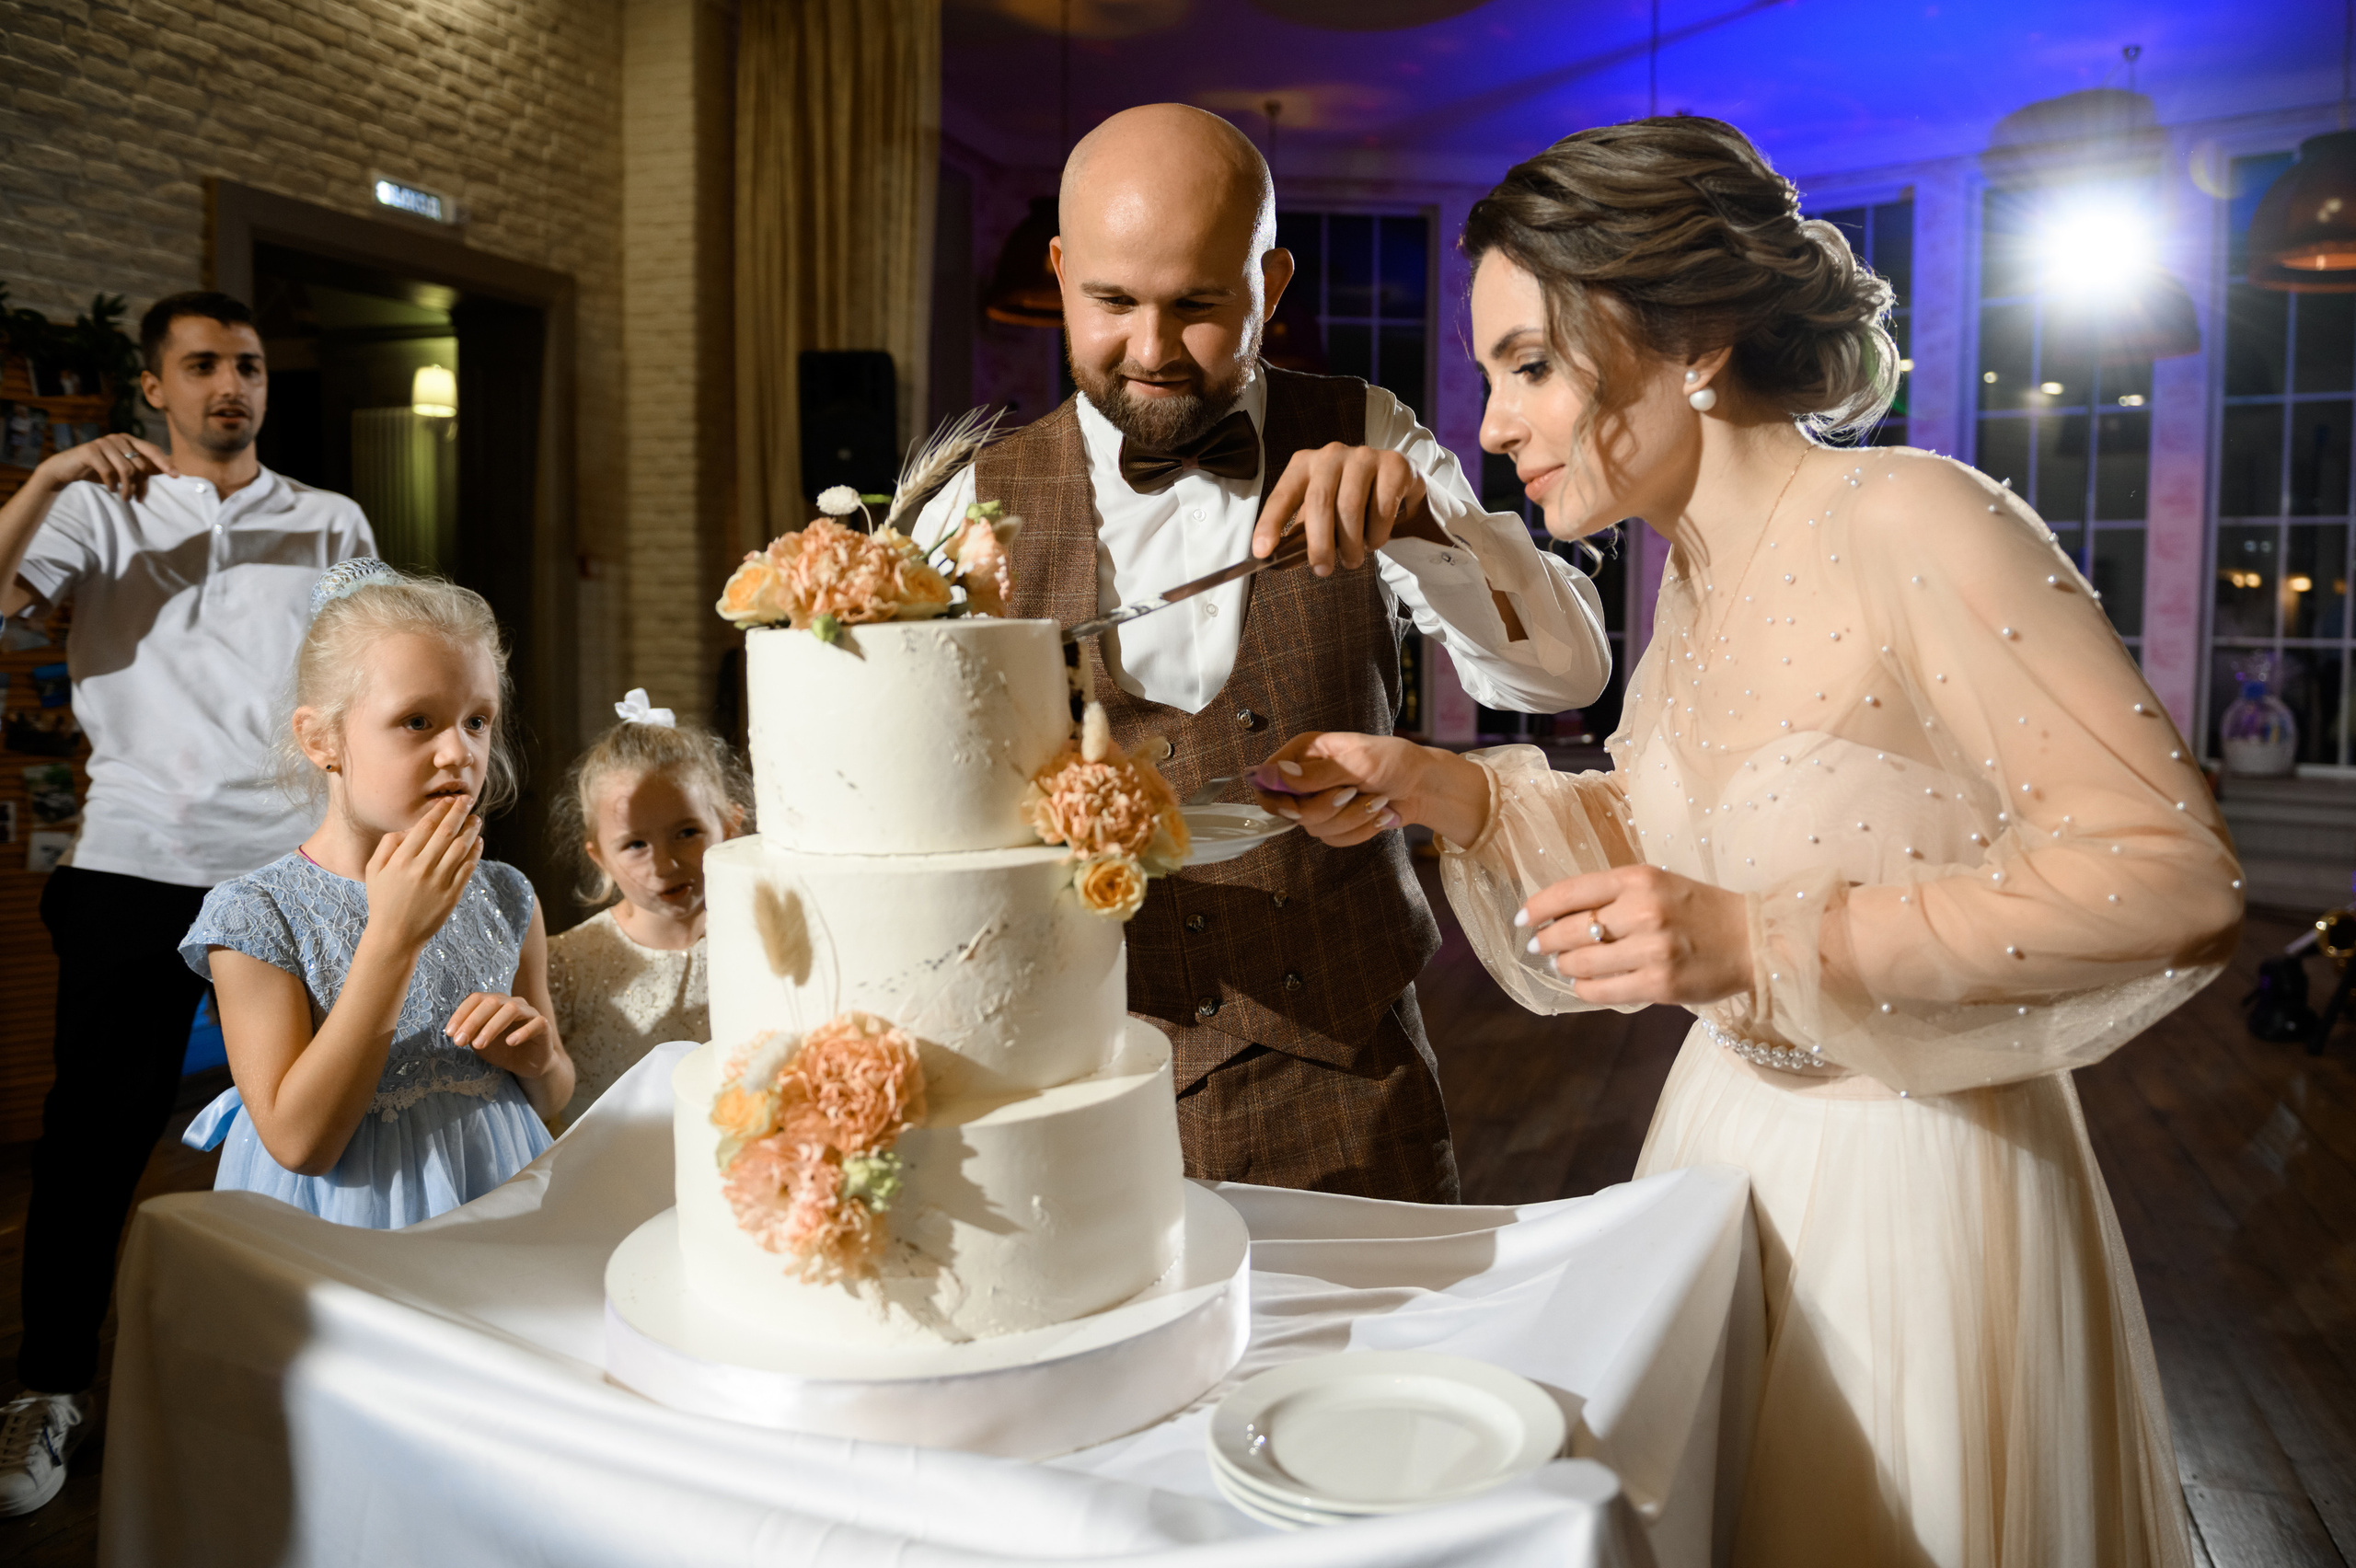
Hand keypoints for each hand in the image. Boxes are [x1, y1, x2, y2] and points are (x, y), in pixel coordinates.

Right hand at [37, 432, 177, 503]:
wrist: (67, 470)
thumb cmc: (98, 470)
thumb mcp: (122, 469)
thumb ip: (142, 468)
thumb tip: (169, 472)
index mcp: (128, 440)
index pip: (152, 450)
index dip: (164, 463)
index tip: (175, 476)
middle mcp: (118, 438)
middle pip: (140, 464)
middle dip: (141, 485)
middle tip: (138, 500)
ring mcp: (103, 442)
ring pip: (126, 469)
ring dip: (128, 488)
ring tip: (126, 499)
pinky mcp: (90, 451)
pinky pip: (109, 471)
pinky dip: (112, 484)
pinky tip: (111, 490)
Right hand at [360, 796, 482, 955]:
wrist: (395, 935)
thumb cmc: (383, 900)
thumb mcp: (373, 871)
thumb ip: (387, 845)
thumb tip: (407, 829)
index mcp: (401, 859)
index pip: (426, 826)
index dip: (440, 810)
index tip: (449, 800)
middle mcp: (421, 868)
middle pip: (446, 832)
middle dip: (459, 812)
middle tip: (467, 800)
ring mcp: (438, 882)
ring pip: (460, 848)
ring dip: (471, 830)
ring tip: (476, 819)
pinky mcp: (452, 895)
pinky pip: (467, 869)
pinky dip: (475, 853)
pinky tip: (479, 842)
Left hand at [445, 991, 558, 1078]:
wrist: (526, 1065)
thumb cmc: (501, 1050)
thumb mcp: (479, 1043)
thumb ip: (469, 1034)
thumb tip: (454, 1031)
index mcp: (495, 1003)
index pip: (476, 999)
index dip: (461, 1014)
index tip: (449, 1033)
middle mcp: (512, 1003)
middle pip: (492, 1002)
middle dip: (473, 1021)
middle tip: (459, 1041)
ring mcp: (529, 1012)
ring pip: (512, 1009)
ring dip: (492, 1026)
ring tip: (479, 1044)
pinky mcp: (543, 1026)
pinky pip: (536, 1023)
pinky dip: (522, 1031)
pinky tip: (511, 1042)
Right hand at [1248, 730, 1490, 848]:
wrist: (1423, 787)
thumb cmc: (1395, 762)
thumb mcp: (1358, 761)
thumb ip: (1314, 772)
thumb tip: (1270, 774)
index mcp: (1304, 752)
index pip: (1266, 779)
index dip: (1275, 799)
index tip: (1296, 808)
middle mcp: (1306, 778)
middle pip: (1290, 811)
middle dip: (1327, 808)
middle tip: (1352, 793)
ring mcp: (1319, 803)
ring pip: (1315, 828)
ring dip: (1351, 818)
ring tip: (1375, 800)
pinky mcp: (1335, 823)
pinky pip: (1334, 839)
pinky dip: (1360, 830)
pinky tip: (1377, 813)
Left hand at [1251, 443, 1444, 575]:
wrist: (1396, 486)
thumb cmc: (1350, 503)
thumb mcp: (1320, 519)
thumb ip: (1298, 538)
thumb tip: (1274, 562)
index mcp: (1304, 465)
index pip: (1282, 495)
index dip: (1270, 524)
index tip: (1262, 552)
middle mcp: (1331, 455)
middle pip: (1319, 502)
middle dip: (1319, 545)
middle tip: (1323, 570)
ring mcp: (1364, 456)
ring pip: (1350, 508)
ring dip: (1351, 545)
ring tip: (1353, 558)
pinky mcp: (1394, 465)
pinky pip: (1382, 509)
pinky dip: (1377, 535)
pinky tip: (1375, 538)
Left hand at [1517, 866, 1751, 1005]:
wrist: (1751, 938)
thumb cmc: (1697, 909)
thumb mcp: (1655, 884)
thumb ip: (1611, 895)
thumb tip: (1556, 916)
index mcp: (1638, 879)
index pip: (1570, 892)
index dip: (1537, 907)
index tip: (1522, 920)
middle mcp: (1643, 911)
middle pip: (1569, 931)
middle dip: (1547, 941)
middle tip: (1541, 947)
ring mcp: (1651, 951)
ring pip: (1580, 964)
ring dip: (1565, 966)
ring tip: (1565, 965)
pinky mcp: (1659, 985)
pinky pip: (1601, 991)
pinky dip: (1584, 988)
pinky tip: (1584, 983)